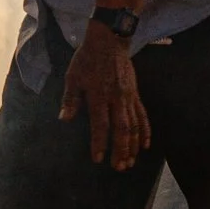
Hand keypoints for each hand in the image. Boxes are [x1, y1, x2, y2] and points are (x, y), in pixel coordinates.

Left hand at [60, 24, 150, 169]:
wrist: (109, 41)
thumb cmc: (87, 59)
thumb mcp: (73, 77)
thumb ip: (70, 99)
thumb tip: (64, 119)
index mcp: (98, 95)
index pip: (100, 125)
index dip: (100, 143)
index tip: (98, 159)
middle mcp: (116, 98)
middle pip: (121, 129)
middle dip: (121, 150)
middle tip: (119, 167)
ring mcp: (128, 97)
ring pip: (134, 125)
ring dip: (133, 145)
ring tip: (131, 162)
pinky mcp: (136, 94)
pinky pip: (142, 115)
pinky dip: (145, 131)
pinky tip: (145, 145)